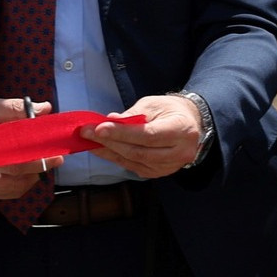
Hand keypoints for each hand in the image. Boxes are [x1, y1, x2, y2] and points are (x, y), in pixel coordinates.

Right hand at [0, 98, 52, 198]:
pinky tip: (24, 172)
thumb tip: (45, 109)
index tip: (56, 152)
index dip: (39, 155)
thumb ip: (15, 108)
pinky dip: (18, 184)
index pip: (15, 155)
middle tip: (56, 159)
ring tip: (40, 163)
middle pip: (16, 175)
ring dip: (31, 178)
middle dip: (40, 167)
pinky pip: (3, 193)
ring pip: (12, 188)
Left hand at [82, 95, 200, 178]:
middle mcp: (179, 152)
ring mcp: (170, 166)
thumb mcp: (153, 104)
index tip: (99, 128)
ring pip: (134, 161)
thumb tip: (110, 121)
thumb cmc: (170, 110)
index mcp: (181, 130)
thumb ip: (132, 114)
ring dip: (109, 152)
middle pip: (138, 151)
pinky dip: (117, 158)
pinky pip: (134, 167)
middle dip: (110, 142)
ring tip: (91, 142)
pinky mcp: (159, 172)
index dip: (121, 133)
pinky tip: (104, 150)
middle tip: (87, 133)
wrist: (189, 124)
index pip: (147, 135)